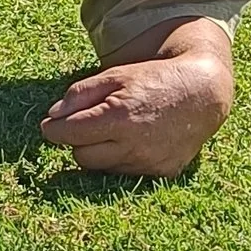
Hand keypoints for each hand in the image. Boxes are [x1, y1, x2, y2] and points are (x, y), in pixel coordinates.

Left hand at [40, 42, 232, 176]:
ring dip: (101, 152)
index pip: (68, 134)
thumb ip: (80, 94)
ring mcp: (148, 163)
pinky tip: (135, 141)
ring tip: (116, 130)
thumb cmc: (155, 80)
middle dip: (79, 141)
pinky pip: (126, 174)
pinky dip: (123, 160)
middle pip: (81, 156)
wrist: (202, 93)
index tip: (49, 126)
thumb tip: (52, 115)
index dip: (54, 130)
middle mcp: (133, 145)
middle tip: (88, 125)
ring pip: (102, 168)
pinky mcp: (161, 173)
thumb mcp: (115, 76)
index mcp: (118, 117)